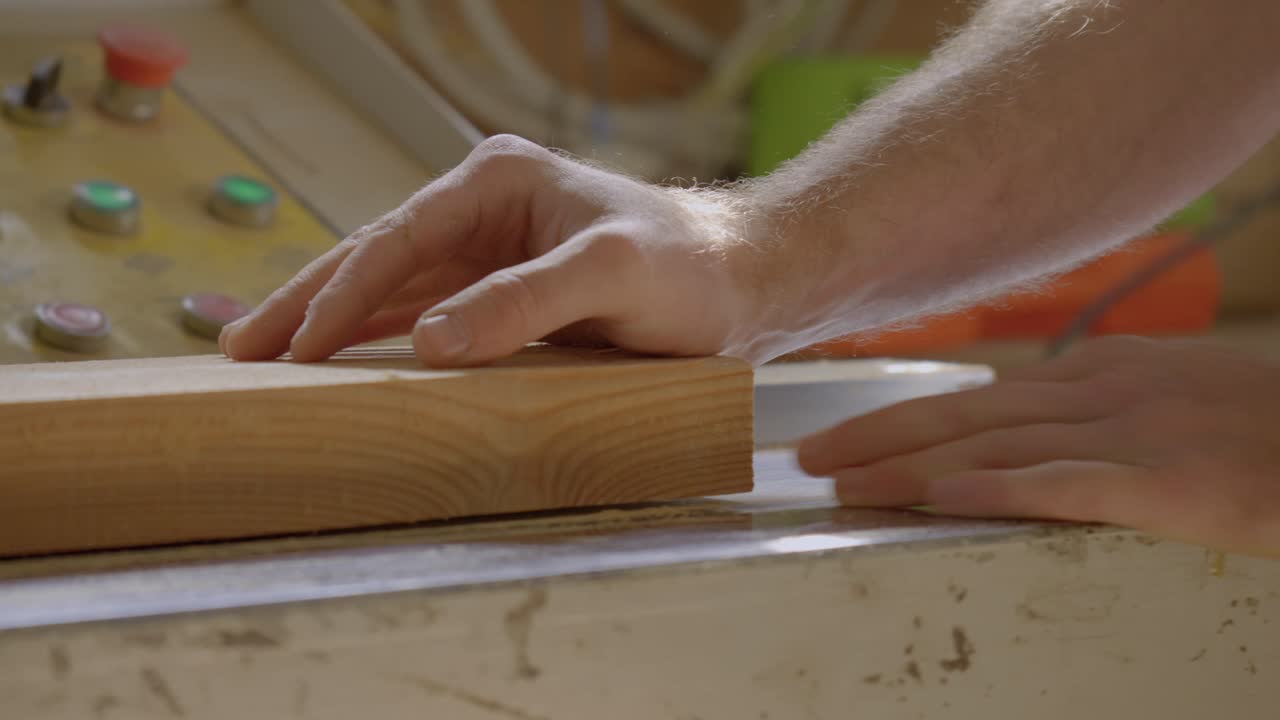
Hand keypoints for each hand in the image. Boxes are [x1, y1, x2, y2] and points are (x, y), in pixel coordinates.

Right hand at [220, 135, 765, 365]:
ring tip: (267, 357)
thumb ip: (524, 301)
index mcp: (497, 181)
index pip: (398, 237)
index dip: (340, 294)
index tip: (296, 347)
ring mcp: (490, 251)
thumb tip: (428, 342)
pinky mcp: (504, 292)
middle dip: (307, 302)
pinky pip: (424, 314)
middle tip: (239, 348)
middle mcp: (483, 209)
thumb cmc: (686, 267)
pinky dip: (378, 337)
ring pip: (390, 287)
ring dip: (331, 322)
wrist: (740, 284)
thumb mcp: (610, 275)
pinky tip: (342, 362)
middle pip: (374, 255)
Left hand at [796, 336, 1279, 555]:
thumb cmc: (1264, 422)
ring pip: (998, 449)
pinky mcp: (1171, 480)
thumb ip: (1095, 404)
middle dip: (880, 437)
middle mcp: (1102, 392)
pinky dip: (1003, 490)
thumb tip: (1019, 421)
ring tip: (847, 486)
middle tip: (811, 461)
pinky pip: (1071, 485)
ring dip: (914, 467)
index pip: (976, 398)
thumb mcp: (1171, 391)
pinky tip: (947, 498)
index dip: (901, 417)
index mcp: (1099, 372)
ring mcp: (1134, 432)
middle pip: (967, 416)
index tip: (844, 437)